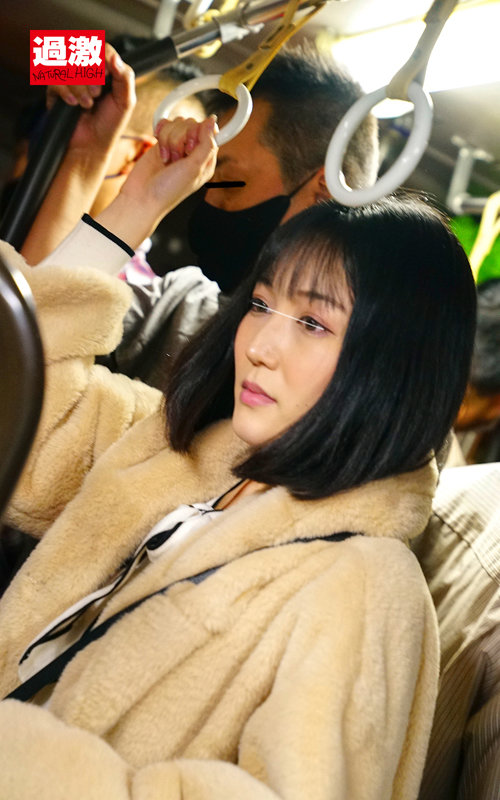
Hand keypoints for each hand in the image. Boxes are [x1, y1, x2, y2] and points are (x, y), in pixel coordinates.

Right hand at [46, 44, 135, 155]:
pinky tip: (73, 104)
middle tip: (96, 94)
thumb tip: (114, 57)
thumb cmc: (110, 125)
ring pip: (68, 67)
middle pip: (83, 55)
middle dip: (90, 76)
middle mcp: (88, 71)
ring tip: (86, 105)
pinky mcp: (56, 90)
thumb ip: (125, 78)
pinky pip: (55, 80)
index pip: (102, 49)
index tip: (104, 76)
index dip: (101, 59)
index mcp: (107, 71)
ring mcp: (70, 79)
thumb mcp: (125, 102)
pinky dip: (65, 92)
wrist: (91, 146)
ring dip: (78, 87)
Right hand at [97, 115, 217, 248]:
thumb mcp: (194, 168)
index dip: (197, 135)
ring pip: (177, 123)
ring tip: (166, 159)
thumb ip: (207, 144)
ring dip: (168, 140)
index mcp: (206, 159)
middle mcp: (193, 152)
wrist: (143, 196)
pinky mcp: (162, 142)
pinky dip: (160, 133)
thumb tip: (212, 120)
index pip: (209, 132)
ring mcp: (177, 146)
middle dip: (180, 140)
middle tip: (175, 159)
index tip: (189, 149)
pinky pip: (165, 124)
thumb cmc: (169, 189)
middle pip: (191, 124)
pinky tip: (159, 148)